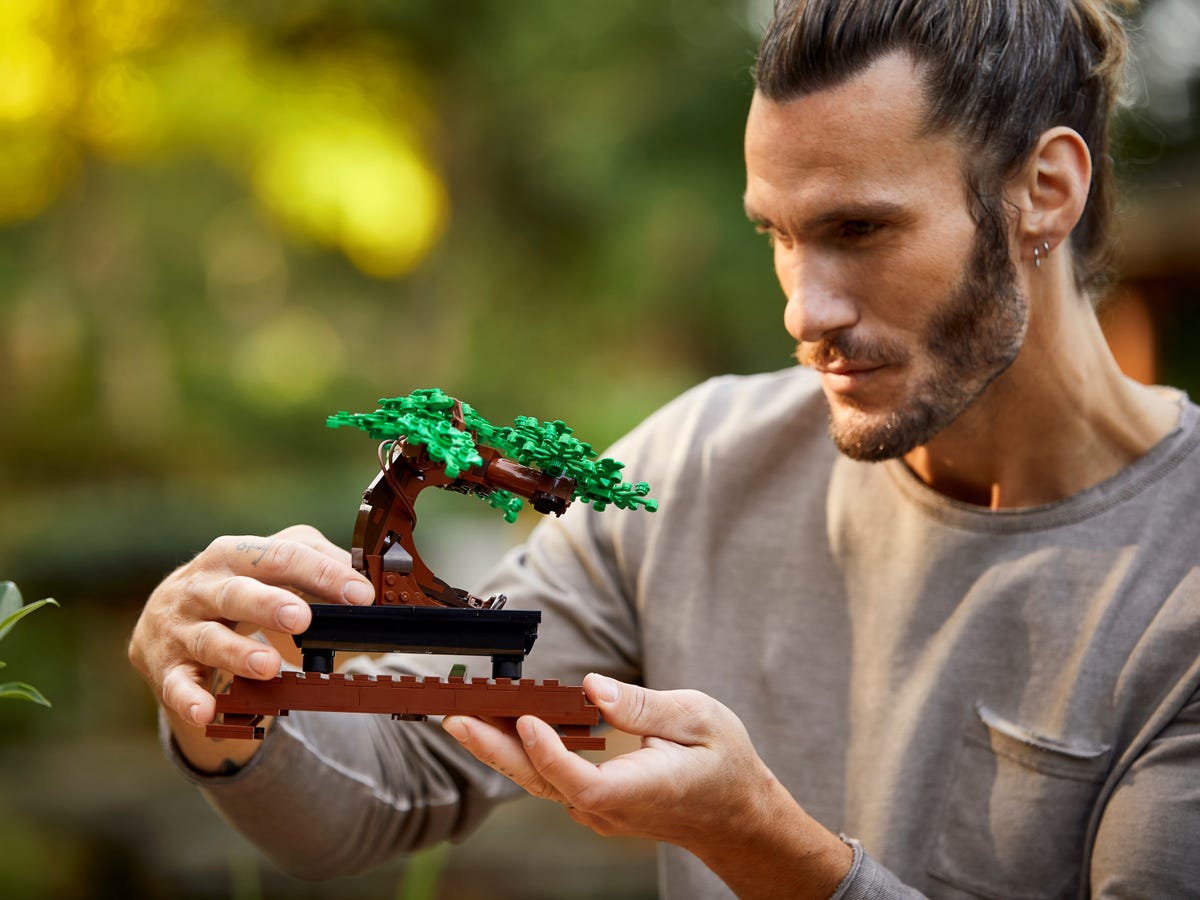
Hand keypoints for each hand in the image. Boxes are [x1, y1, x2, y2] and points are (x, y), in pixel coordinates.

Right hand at [128, 524, 374, 728]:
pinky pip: (176, 685)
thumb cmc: (234, 586)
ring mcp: (181, 628)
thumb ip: (317, 562)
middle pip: (236, 592)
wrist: (165, 618)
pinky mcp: (166, 668)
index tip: (361, 594)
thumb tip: (366, 575)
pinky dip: (190, 699)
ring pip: (209, 639)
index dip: (323, 574)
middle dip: (268, 604)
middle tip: (301, 618)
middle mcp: (202, 587)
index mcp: (235, 554)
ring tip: (270, 666)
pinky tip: (207, 711)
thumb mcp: (270, 565)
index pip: (281, 556)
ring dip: (238, 653)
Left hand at [442, 674, 851, 898]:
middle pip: (542, 784)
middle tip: (457, 717)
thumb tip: (592, 687)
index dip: (549, 753)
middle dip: (495, 750)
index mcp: (641, 790)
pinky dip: (521, 752)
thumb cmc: (723, 763)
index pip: (581, 782)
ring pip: (539, 782)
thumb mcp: (701, 718)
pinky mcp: (593, 801)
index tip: (529, 718)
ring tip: (462, 716)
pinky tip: (501, 725)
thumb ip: (645, 705)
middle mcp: (611, 807)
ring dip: (499, 750)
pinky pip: (549, 779)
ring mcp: (598, 810)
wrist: (733, 814)